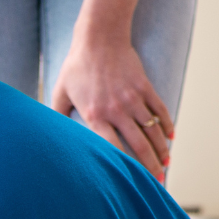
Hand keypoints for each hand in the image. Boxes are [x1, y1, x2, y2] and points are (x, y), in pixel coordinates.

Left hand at [50, 0, 171, 181]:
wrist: (99, 37)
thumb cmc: (76, 65)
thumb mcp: (60, 91)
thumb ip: (55, 115)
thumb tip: (48, 134)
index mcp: (95, 115)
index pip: (112, 148)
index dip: (124, 166)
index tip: (130, 180)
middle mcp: (116, 110)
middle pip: (138, 144)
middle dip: (149, 165)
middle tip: (157, 181)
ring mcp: (133, 98)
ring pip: (152, 130)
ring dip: (161, 150)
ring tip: (166, 164)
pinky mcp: (145, 86)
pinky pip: (160, 109)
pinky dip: (167, 125)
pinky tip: (170, 138)